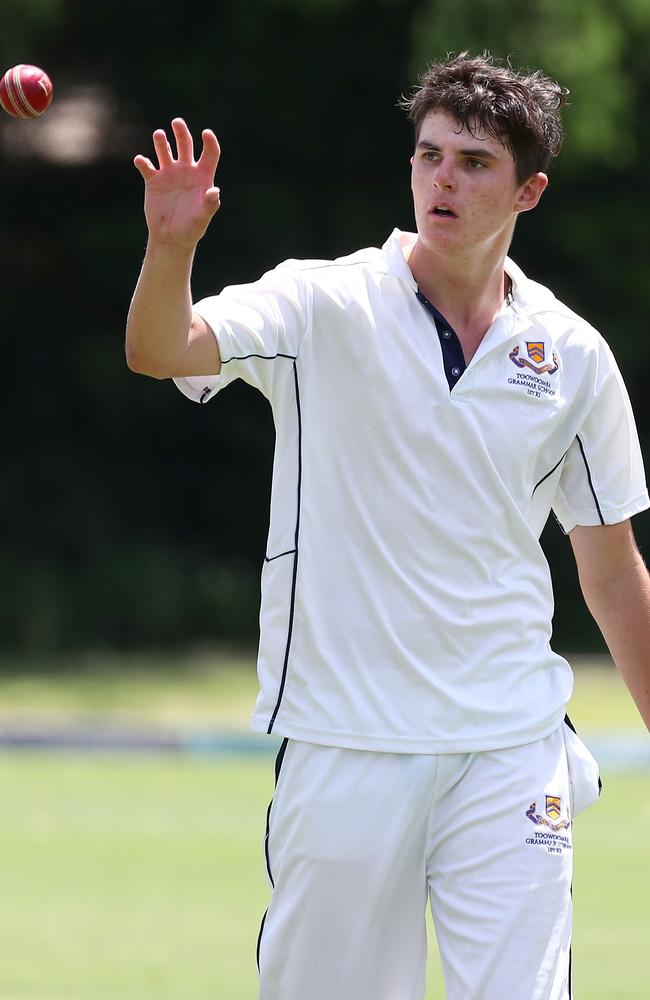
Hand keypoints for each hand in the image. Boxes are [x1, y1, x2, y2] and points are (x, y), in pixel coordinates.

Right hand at [134, 118, 220, 250]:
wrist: (171, 238)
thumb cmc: (191, 229)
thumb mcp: (202, 218)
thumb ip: (209, 205)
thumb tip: (215, 192)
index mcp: (203, 176)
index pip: (210, 154)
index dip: (210, 142)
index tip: (206, 133)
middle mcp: (186, 170)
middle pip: (185, 144)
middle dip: (181, 132)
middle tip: (177, 122)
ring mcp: (169, 174)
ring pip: (165, 150)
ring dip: (161, 142)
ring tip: (159, 135)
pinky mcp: (153, 181)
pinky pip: (147, 167)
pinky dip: (143, 162)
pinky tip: (142, 161)